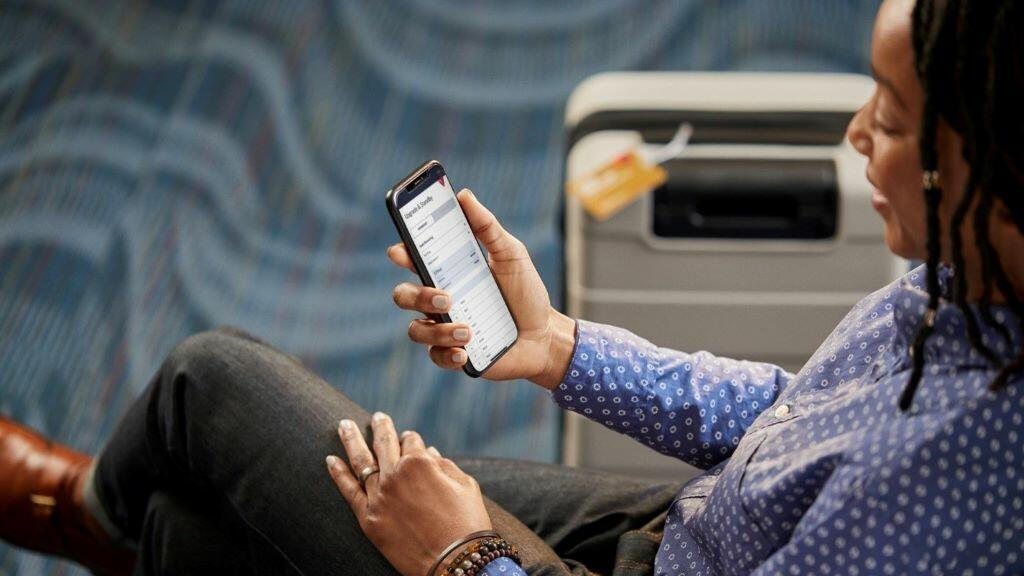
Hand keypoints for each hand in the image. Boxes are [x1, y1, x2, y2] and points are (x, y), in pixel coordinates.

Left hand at [326, 412, 491, 575]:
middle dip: (380, 428)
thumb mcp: (465, 485)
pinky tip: (330, 460)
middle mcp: (395, 474)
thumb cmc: (467, 522)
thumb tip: (430, 453)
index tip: (412, 440)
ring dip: (351, 441)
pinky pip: (349, 491)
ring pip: (361, 462)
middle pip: (384, 444)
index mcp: (420, 461)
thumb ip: (443, 465)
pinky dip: (338, 474)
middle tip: (376, 417)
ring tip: (343, 425)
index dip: (414, 440)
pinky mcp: (369, 519)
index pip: (412, 442)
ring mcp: (379, 496)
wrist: (455, 562)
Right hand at [387, 188, 575, 388]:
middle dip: (416, 296)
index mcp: (448, 272)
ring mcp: (445, 328)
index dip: (401, 254)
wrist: (546, 335)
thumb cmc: (525, 292)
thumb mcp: (511, 255)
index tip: (400, 251)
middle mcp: (440, 300)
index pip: (413, 260)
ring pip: (417, 330)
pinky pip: (436, 356)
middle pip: (403, 296)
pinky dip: (447, 354)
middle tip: (445, 297)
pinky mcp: (455, 354)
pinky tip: (466, 351)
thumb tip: (464, 195)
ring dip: (438, 331)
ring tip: (468, 330)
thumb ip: (488, 228)